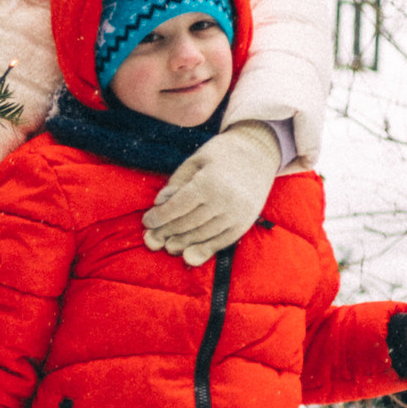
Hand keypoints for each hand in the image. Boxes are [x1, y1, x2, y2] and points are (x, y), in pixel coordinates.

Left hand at [143, 120, 283, 264]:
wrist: (260, 152)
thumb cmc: (221, 155)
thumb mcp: (195, 161)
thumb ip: (176, 182)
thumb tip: (158, 203)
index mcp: (209, 182)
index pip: (177, 207)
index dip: (159, 217)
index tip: (146, 221)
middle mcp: (225, 200)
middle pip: (188, 224)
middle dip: (166, 232)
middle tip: (151, 238)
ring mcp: (237, 214)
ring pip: (203, 235)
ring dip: (183, 243)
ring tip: (168, 246)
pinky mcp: (246, 222)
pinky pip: (222, 241)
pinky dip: (204, 249)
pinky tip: (189, 254)